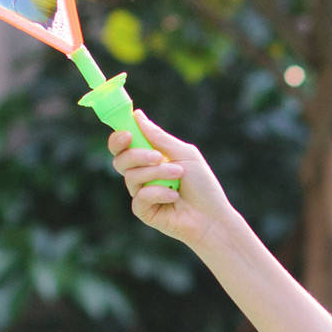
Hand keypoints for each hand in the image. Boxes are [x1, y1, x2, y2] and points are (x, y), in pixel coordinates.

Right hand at [109, 111, 231, 250]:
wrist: (212, 216)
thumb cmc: (202, 184)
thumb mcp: (184, 154)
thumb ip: (159, 137)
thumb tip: (137, 116)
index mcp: (149, 158)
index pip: (124, 146)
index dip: (119, 138)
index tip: (127, 134)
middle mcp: (142, 175)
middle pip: (120, 160)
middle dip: (137, 155)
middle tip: (158, 157)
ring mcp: (141, 193)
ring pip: (131, 177)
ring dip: (157, 174)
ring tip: (179, 176)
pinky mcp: (143, 211)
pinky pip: (140, 197)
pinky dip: (158, 193)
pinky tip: (175, 197)